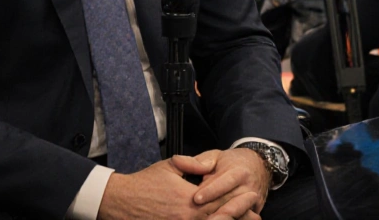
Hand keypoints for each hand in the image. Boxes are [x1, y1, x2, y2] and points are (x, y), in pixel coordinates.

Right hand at [99, 156, 259, 219]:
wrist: (122, 201)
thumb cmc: (145, 183)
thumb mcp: (169, 167)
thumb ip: (192, 164)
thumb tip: (209, 165)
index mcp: (190, 199)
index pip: (222, 201)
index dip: (240, 201)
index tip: (253, 197)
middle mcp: (189, 218)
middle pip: (222, 218)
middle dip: (241, 216)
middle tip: (256, 215)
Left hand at [180, 148, 269, 219]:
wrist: (259, 166)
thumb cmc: (232, 162)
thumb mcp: (216, 157)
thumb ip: (198, 162)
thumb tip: (178, 161)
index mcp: (238, 171)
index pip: (223, 182)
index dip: (210, 191)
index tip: (196, 198)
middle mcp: (248, 186)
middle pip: (231, 200)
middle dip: (215, 209)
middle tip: (197, 215)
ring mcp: (253, 199)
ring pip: (239, 210)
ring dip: (225, 216)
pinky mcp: (255, 209)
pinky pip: (244, 217)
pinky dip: (233, 219)